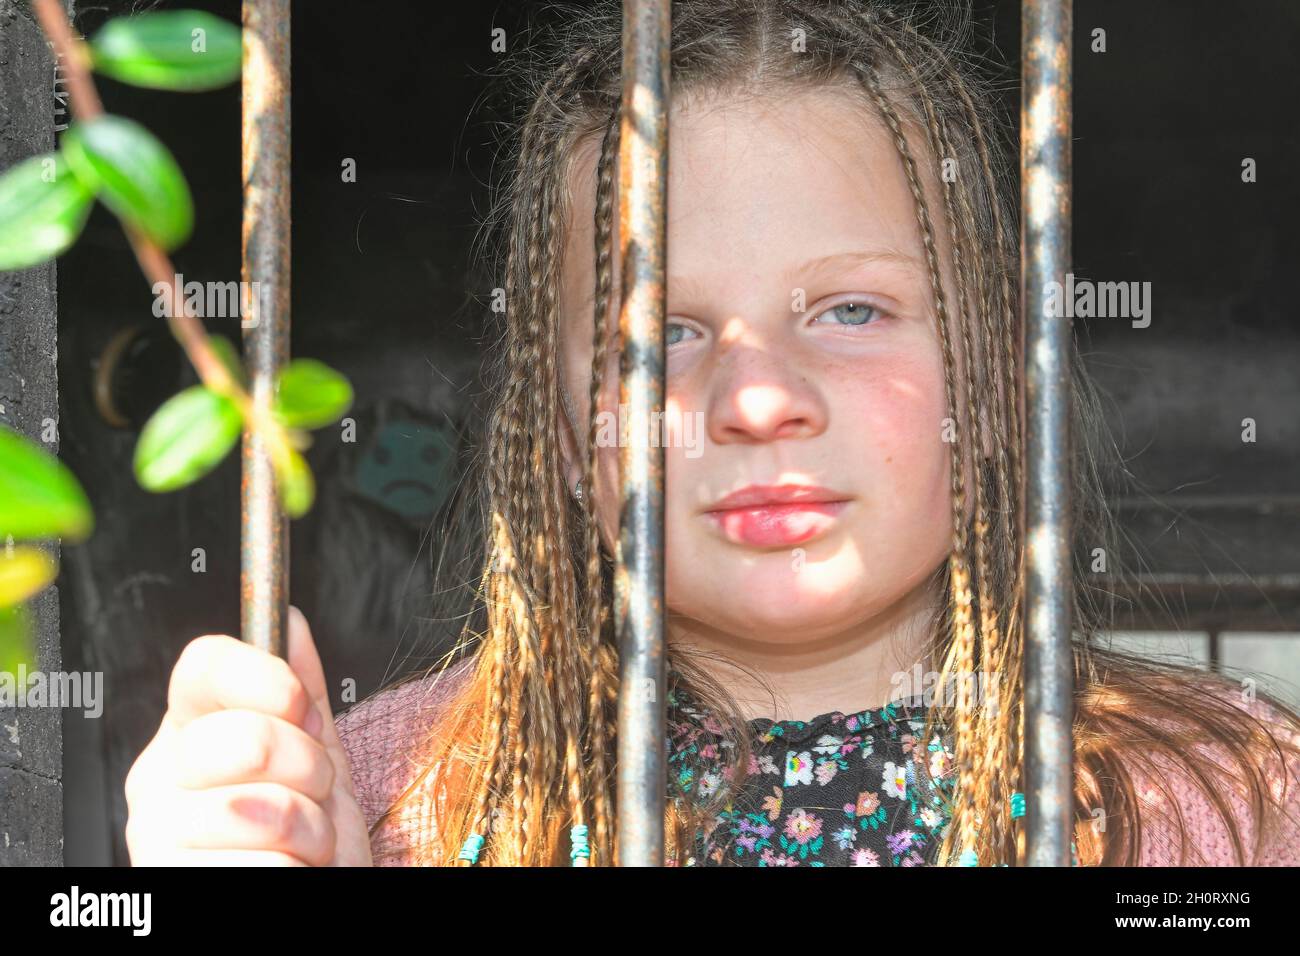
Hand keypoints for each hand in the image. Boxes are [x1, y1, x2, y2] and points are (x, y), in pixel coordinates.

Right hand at [124, 606, 372, 865]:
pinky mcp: (170, 885)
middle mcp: (160, 780)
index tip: (300, 707)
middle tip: (311, 794)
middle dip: (308, 769)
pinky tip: (283, 874)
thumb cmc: (308, 841)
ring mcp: (156, 838)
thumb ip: (302, 690)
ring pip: (259, 809)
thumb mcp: (316, 756)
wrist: (311, 900)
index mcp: (191, 732)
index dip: (265, 679)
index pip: (203, 665)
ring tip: (301, 844)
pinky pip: (261, 867)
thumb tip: (292, 622)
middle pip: (245, 736)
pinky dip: (293, 874)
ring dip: (309, 832)